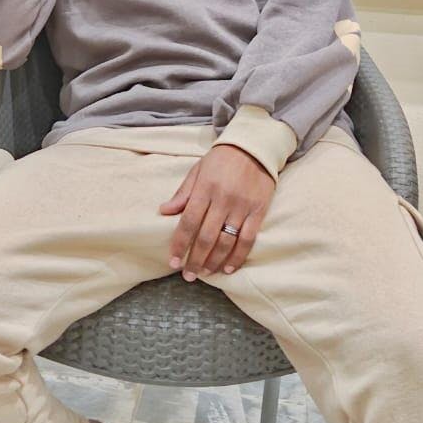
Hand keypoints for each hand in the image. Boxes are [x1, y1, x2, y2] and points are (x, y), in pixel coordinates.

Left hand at [159, 143, 274, 278]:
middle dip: (195, 259)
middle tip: (188, 275)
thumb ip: (182, 193)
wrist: (254, 147)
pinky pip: (248, 239)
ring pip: (226, 241)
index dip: (180, 244)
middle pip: (206, 237)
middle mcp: (223, 199)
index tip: (173, 261)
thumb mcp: (197, 170)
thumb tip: (164, 211)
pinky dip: (238, 256)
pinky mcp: (259, 211)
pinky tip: (228, 268)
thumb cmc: (221, 159)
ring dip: (214, 261)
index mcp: (205, 189)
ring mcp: (242, 207)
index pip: (188, 222)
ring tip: (205, 273)